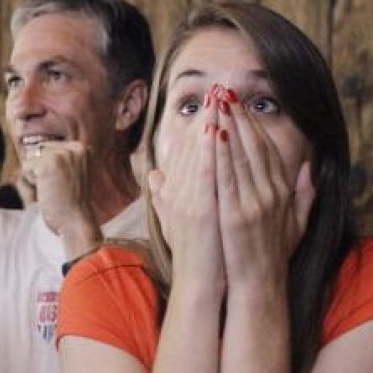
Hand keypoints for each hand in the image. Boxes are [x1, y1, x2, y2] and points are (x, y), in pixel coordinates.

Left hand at [20, 140, 99, 253]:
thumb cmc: (69, 204)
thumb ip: (55, 160)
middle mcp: (75, 147)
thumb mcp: (68, 175)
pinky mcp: (50, 163)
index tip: (61, 184)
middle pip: (39, 150)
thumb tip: (27, 150)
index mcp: (82, 149)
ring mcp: (63, 154)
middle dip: (41, 170)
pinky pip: (26, 167)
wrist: (76, 221)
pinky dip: (31, 182)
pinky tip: (46, 192)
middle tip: (57, 189)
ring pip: (31, 158)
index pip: (49, 147)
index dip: (47, 167)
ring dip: (36, 177)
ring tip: (53, 190)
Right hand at [148, 86, 224, 290]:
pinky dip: (210, 149)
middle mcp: (177, 193)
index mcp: (174, 193)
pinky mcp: (200, 209)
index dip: (198, 126)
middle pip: (191, 147)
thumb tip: (153, 176)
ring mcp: (188, 200)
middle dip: (205, 117)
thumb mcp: (174, 221)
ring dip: (209, 123)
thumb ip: (165, 198)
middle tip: (217, 88)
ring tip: (220, 98)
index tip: (211, 103)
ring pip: (198, 154)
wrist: (198, 284)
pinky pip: (206, 171)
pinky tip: (218, 128)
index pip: (186, 153)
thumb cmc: (193, 255)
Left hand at [212, 85, 313, 288]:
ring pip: (240, 156)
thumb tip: (308, 168)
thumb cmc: (274, 257)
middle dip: (239, 117)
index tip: (240, 104)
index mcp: (282, 192)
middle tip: (225, 92)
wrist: (261, 287)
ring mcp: (254, 204)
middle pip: (254, 146)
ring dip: (228, 127)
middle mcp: (271, 193)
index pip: (267, 149)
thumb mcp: (297, 224)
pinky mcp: (236, 215)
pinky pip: (226, 178)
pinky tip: (213, 135)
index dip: (253, 124)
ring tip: (216, 103)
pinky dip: (220, 155)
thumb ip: (305, 195)